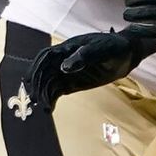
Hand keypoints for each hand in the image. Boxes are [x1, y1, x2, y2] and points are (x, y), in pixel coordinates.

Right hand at [25, 30, 147, 111]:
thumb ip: (84, 57)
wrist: (126, 54)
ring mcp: (69, 72)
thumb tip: (64, 67)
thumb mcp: (101, 50)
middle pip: (45, 72)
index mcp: (68, 48)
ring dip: (43, 94)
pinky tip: (48, 108)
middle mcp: (64, 59)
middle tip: (36, 100)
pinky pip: (58, 90)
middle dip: (38, 85)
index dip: (35, 67)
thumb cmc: (114, 47)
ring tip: (43, 108)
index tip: (29, 80)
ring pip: (50, 83)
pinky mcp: (74, 83)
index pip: (46, 57)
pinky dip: (52, 98)